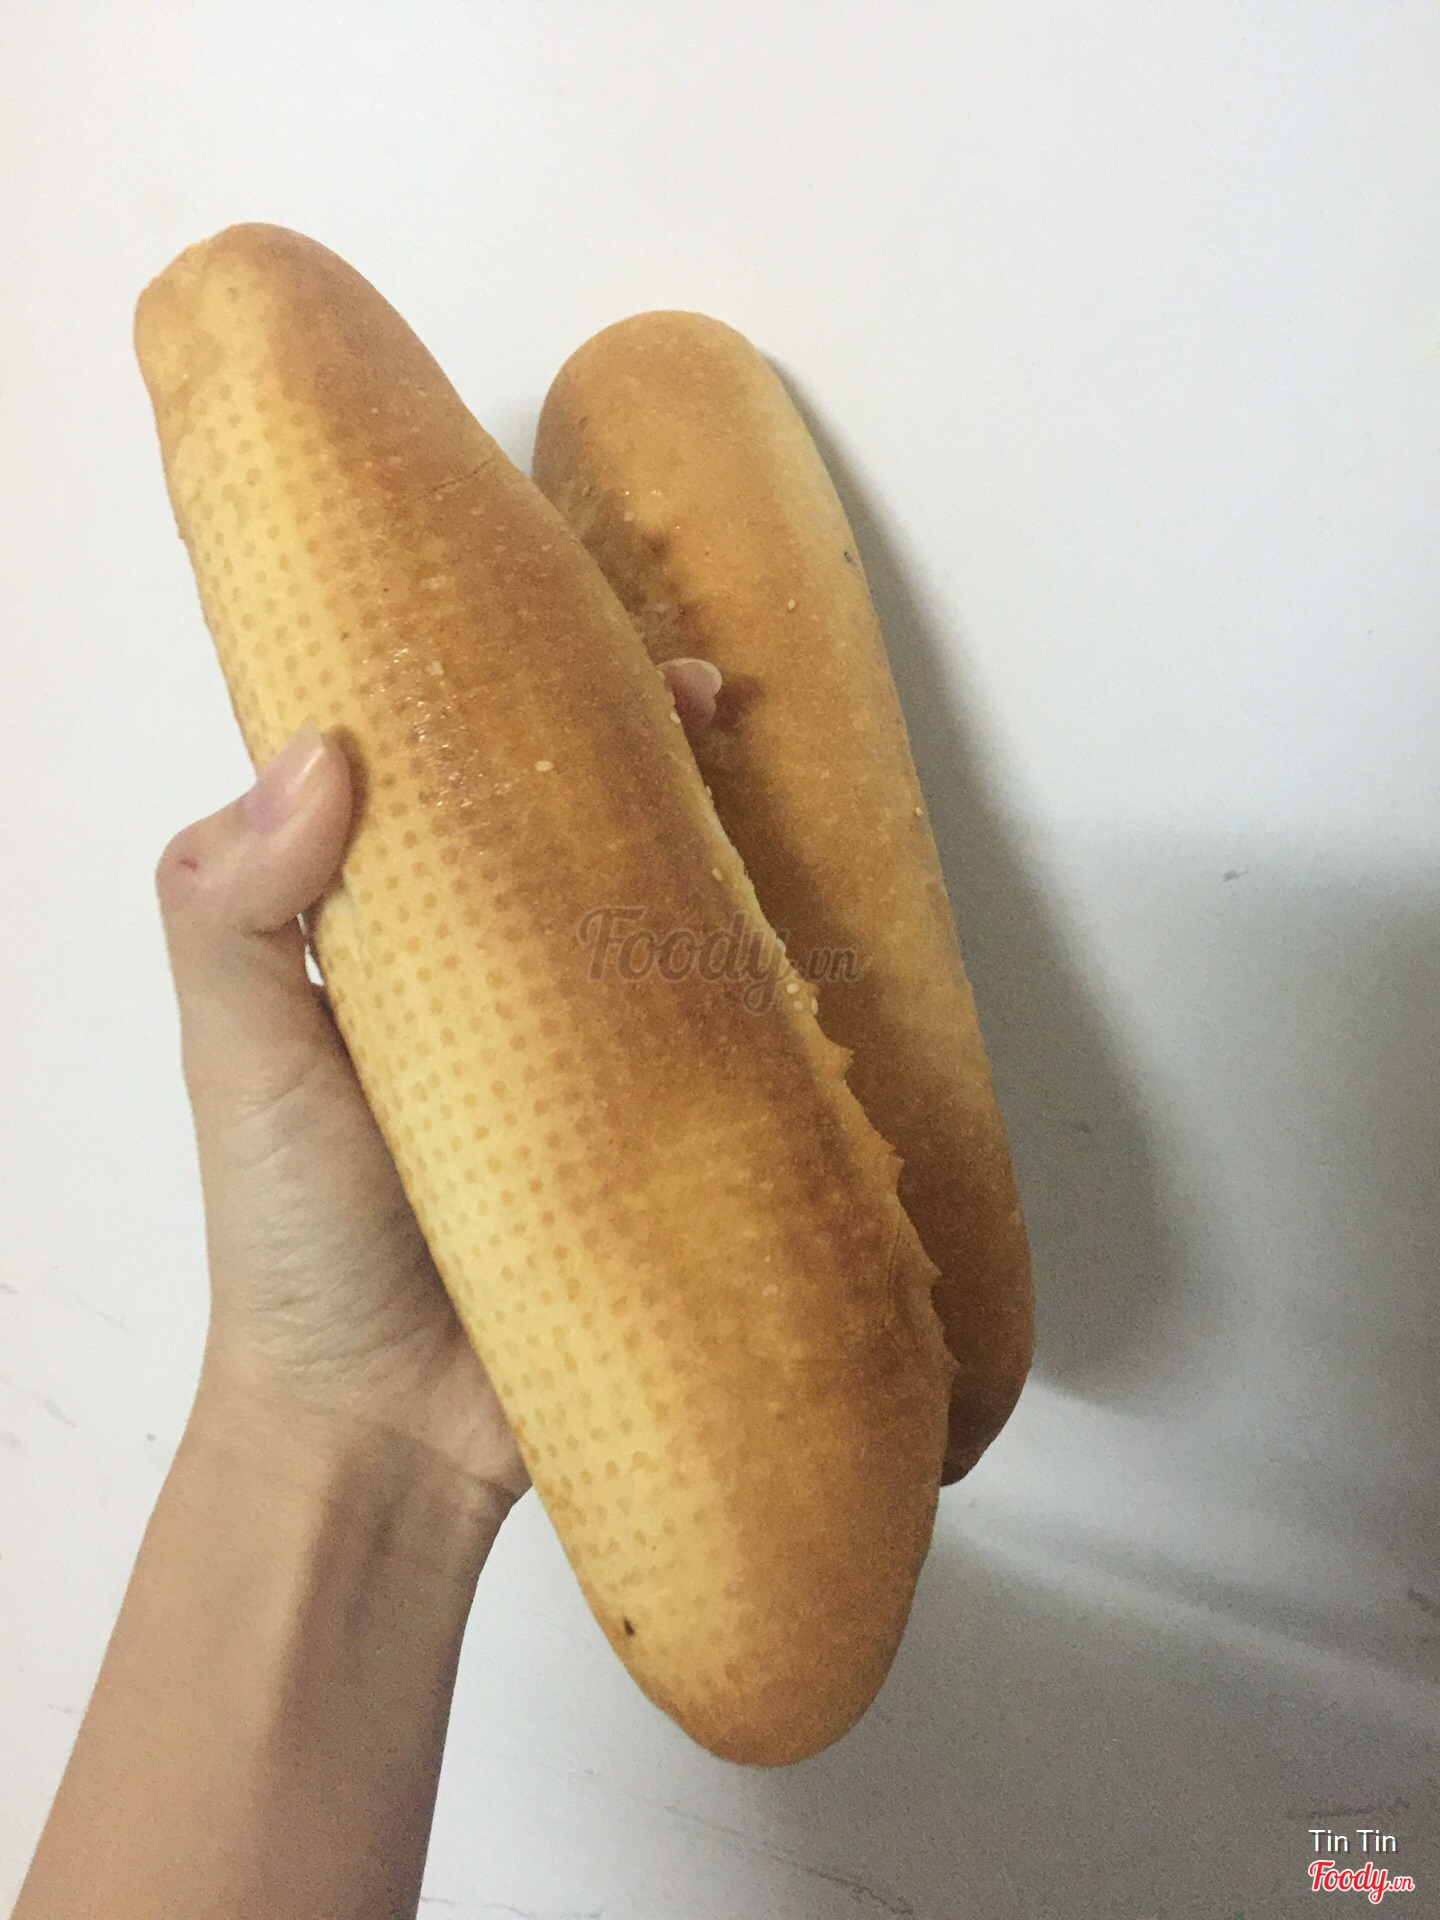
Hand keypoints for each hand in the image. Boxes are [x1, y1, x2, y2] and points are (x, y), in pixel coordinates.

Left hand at [157, 656, 722, 1505]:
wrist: (381, 1433)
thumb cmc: (291, 1233)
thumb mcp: (231, 1049)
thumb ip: (233, 904)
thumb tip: (326, 751)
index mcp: (390, 928)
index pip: (453, 777)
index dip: (511, 694)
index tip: (575, 643)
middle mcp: (491, 974)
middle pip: (577, 831)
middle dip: (644, 753)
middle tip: (711, 702)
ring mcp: (583, 1050)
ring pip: (663, 918)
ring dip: (721, 850)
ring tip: (772, 792)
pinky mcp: (655, 1128)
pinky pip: (718, 1035)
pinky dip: (764, 985)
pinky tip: (805, 937)